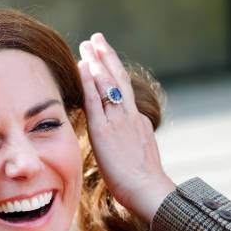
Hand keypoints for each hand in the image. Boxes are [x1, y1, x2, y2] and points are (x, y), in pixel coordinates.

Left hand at [77, 32, 175, 222]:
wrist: (148, 190)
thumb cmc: (144, 184)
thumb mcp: (141, 158)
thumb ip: (133, 145)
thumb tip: (127, 145)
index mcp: (139, 123)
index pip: (123, 95)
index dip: (113, 75)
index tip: (105, 61)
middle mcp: (130, 117)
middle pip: (119, 79)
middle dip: (107, 57)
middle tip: (97, 39)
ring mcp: (118, 121)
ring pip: (107, 84)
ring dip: (96, 61)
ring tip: (88, 44)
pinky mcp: (104, 131)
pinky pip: (94, 100)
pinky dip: (88, 81)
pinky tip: (81, 66)